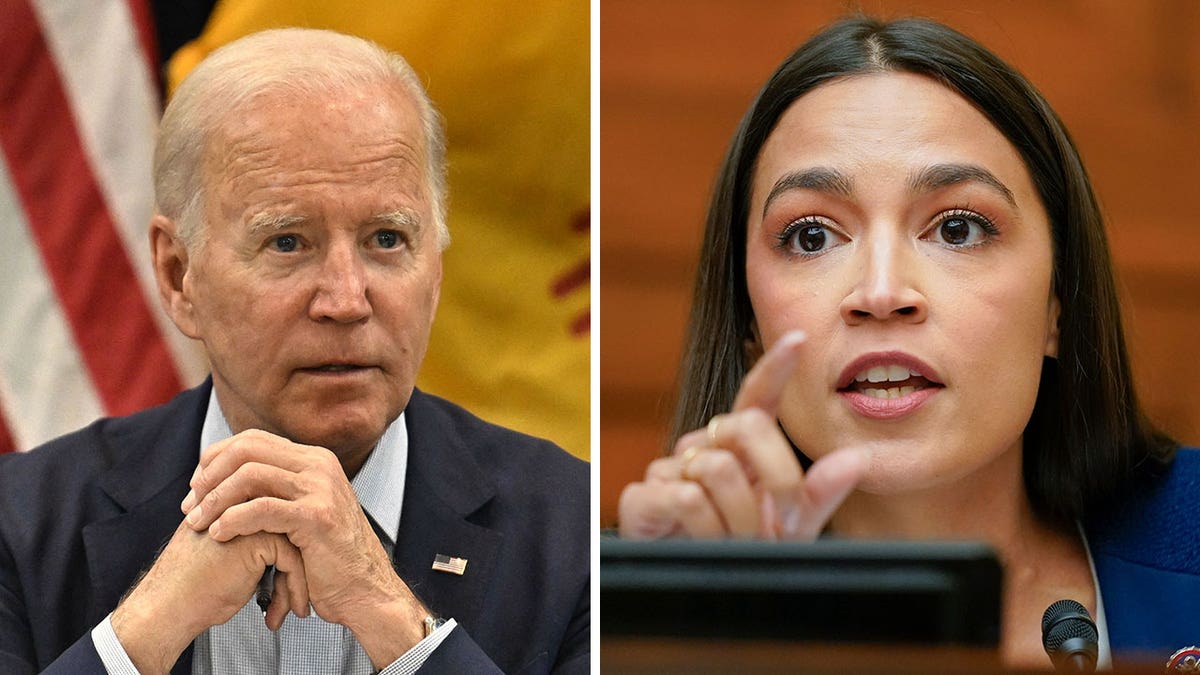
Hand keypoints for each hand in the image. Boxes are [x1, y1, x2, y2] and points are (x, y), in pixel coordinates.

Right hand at [111, 521, 308, 673]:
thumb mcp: (222, 552)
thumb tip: (280, 555)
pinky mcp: (258, 538)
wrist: (168, 605)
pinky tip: (280, 612)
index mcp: (231, 505)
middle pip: (291, 531)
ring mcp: (251, 519)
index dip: (287, 557)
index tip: (285, 587)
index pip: (278, 522)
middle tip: (297, 598)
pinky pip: (292, 561)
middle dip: (297, 569)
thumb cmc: (189, 588)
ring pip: (297, 545)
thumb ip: (246, 540)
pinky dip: (294, 590)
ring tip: (293, 609)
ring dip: (297, 583)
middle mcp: (243, 506)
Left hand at [180, 430, 427, 665]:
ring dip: (215, 499)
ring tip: (198, 523)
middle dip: (209, 476)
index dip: (216, 459)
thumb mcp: (305, 512)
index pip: (253, 439)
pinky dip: (233, 520)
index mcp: (314, 460)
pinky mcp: (316, 516)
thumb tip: (231, 481)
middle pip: (247, 450)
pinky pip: (262, 508)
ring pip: (250, 475)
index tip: (196, 488)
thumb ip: (279, 491)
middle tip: (190, 506)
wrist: (365, 590)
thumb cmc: (328, 559)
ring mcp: (320, 488)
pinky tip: (219, 534)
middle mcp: (319, 465)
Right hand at [618, 330, 868, 539]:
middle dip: (778, 476)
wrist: (689, 589)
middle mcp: (704, 447)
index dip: (775, 366)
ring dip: (740, 518)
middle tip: (783, 519)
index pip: (757, 396)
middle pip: (745, 426)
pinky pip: (687, 499)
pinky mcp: (643, 497)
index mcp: (741, 448)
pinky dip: (708, 530)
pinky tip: (705, 544)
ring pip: (718, 470)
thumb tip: (858, 458)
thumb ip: (821, 495)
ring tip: (736, 542)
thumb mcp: (789, 529)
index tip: (798, 338)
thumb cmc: (740, 552)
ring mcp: (670, 469)